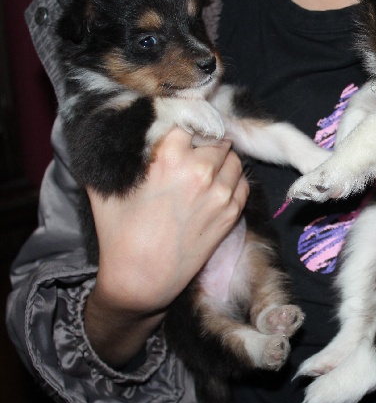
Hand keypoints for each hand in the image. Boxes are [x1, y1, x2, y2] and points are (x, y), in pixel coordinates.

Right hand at [84, 127, 248, 365]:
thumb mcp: (105, 186)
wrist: (141, 279)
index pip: (189, 123)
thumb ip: (114, 153)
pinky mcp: (232, 213)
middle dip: (204, 145)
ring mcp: (220, 193)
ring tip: (203, 172)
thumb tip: (114, 129)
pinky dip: (232, 181)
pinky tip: (214, 189)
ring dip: (221, 161)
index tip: (178, 137)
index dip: (183, 131)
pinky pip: (243, 183)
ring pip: (233, 159)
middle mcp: (201, 171)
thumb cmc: (119, 232)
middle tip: (191, 156)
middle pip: (215, 139)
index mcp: (170, 157)